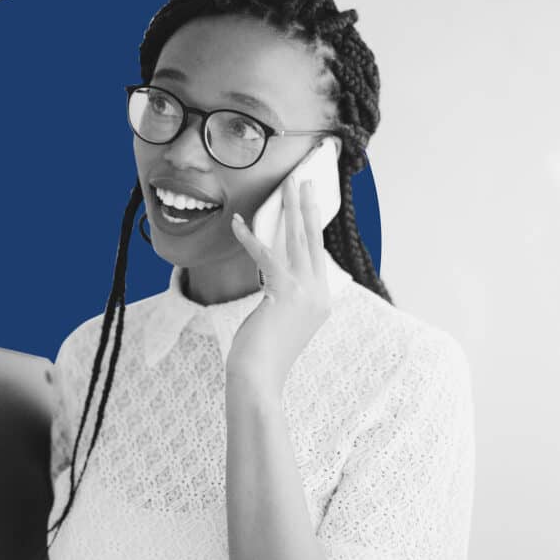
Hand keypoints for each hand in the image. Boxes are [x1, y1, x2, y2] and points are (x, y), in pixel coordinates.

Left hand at [226, 176, 331, 398]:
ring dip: (291, 209)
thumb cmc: (263, 355)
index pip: (316, 255)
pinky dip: (249, 239)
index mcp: (322, 300)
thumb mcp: (281, 322)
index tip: (308, 206)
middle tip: (305, 181)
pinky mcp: (285, 293)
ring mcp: (306, 293)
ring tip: (288, 185)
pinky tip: (237, 223)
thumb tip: (275, 285)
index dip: (312, 228)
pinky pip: (266, 256)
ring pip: (298, 240)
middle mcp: (320, 294)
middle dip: (309, 207)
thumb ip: (284, 300)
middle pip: (314, 240)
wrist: (259, 378)